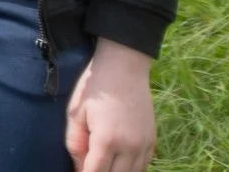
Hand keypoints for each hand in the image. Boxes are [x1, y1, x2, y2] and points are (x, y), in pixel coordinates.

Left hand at [66, 39, 155, 171]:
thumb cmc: (94, 88)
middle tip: (90, 167)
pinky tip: (120, 163)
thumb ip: (75, 143)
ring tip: (104, 164)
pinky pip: (144, 165)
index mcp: (106, 139)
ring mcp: (144, 144)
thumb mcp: (76, 112)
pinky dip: (132, 169)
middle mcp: (129, 146)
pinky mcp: (152, 140)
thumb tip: (78, 168)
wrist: (124, 67)